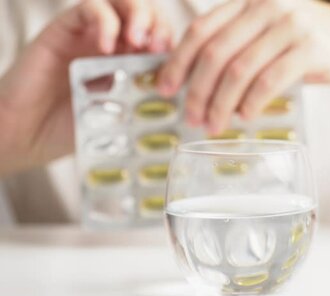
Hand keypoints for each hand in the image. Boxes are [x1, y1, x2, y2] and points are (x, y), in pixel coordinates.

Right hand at [0, 0, 171, 174]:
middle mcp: (114, 42)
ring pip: (121, 1)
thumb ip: (149, 100)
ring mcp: (90, 32)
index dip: (174, 42)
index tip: (176, 63)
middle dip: (159, 24)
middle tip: (157, 47)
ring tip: (139, 40)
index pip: (162, 35)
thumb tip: (187, 97)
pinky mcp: (64, 28)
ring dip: (137, 14)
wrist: (28, 135)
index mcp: (132, 60)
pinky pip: (90, 7)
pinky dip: (104, 21)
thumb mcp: (124, 116)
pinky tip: (107, 47)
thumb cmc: (76, 131)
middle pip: (147, 11)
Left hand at [157, 0, 329, 134]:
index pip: (201, 28)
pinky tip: (245, 117)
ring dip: (219, 103)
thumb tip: (199, 77)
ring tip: (213, 125)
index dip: (177, 61)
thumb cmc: (324, 50)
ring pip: (238, 69)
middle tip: (190, 117)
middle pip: (215, 51)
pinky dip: (252, 103)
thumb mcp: (279, 37)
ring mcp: (293, 24)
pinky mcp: (313, 48)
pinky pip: (269, 80)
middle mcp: (270, 4)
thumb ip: (245, 45)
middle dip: (195, 89)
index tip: (164, 88)